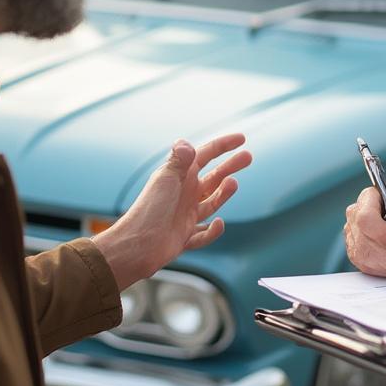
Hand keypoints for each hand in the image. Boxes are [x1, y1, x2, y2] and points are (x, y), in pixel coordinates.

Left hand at [92, 133, 250, 291]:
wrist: (137, 246)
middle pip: (213, 176)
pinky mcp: (185, 235)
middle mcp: (184, 193)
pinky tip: (218, 224)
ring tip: (234, 184)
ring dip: (224, 192)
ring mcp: (186, 214)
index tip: (242, 139)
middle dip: (230, 166)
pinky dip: (213, 231)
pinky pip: (204, 232)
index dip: (223, 145)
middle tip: (248, 157)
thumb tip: (186, 143)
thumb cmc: (149, 210)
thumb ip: (179, 161)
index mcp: (180, 176)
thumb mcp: (166, 179)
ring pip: (212, 201)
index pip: (205, 155)